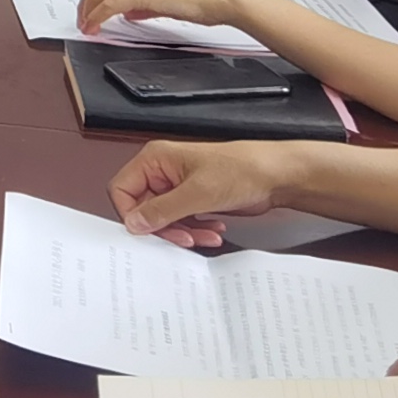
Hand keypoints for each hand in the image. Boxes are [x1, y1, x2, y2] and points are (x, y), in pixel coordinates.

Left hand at [79, 0, 276, 39]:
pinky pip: (110, 5)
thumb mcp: (167, 1)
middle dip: (84, 5)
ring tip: (86, 28)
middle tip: (82, 23)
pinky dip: (97, 16)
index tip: (89, 14)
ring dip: (87, 11)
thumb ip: (145, 5)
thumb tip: (130, 12)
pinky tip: (95, 28)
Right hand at [106, 137, 298, 246]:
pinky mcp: (192, 199)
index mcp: (155, 159)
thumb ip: (162, 210)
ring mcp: (177, 187)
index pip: (122, 190)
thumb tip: (134, 223)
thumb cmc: (241, 169)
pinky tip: (213, 229)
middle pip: (143, 209)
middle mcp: (162, 172)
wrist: (274, 176)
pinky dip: (195, 230)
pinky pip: (181, 221)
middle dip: (164, 227)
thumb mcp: (197, 193)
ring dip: (183, 232)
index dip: (131, 214)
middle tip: (183, 238)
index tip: (147, 232)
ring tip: (205, 235)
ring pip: (164, 219)